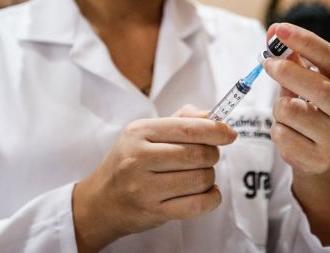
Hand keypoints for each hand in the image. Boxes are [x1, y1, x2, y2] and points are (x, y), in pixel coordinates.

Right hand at [72, 110, 236, 251]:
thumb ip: (179, 121)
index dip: (215, 130)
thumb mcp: (144, 134)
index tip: (230, 134)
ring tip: (199, 176)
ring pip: (200, 179)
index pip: (187, 128)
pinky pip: (197, 205)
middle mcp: (139, 158)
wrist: (100, 201)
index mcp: (139, 132)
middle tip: (208, 157)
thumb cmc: (128, 163)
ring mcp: (144, 187)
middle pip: (197, 154)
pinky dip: (211, 198)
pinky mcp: (153, 212)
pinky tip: (206, 193)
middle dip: (212, 155)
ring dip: (209, 177)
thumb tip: (213, 117)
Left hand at [263, 22, 329, 177]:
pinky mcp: (319, 158)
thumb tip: (272, 34)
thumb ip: (291, 58)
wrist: (320, 155)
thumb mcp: (307, 81)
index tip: (279, 29)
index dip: (304, 41)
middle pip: (317, 87)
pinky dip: (278, 131)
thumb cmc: (311, 108)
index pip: (329, 57)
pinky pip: (283, 136)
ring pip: (292, 112)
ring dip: (278, 108)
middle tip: (267, 63)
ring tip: (286, 112)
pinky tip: (290, 134)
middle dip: (286, 71)